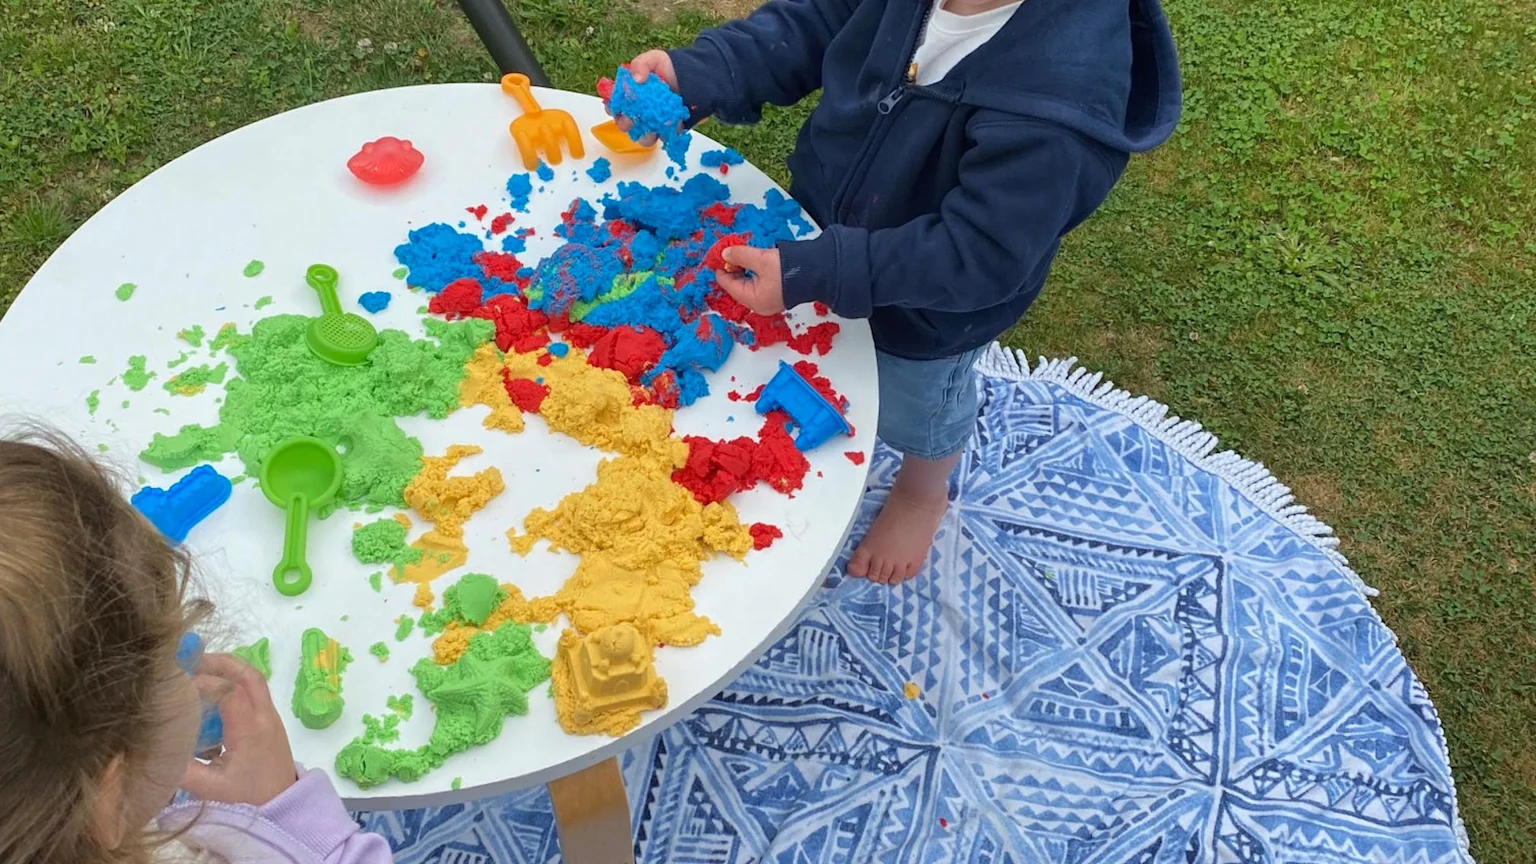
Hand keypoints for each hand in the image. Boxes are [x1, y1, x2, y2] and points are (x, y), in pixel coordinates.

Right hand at [180, 654, 296, 805]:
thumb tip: (154, 749)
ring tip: (198, 670)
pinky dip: (234, 684)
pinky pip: (255, 693)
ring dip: (229, 670)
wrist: (285, 808)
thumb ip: (182, 769)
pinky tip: (212, 694)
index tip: (178, 689)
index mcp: (251, 730)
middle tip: (190, 660)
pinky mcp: (270, 722)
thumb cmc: (249, 799)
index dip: (204, 684)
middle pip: (249, 675)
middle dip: (220, 663)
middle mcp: (265, 717)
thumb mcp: (211, 789)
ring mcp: (271, 718)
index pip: (230, 692)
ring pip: (255, 681)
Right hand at [612, 51, 679, 143]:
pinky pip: (664, 138)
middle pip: (625, 124)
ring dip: (644, 135)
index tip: (614, 106)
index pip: (615, 104)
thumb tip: (636, 80)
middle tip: (629, 119)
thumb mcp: (654, 59)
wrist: (696, 75)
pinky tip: (670, 124)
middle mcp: (640, 112)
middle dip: (625, 124)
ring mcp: (654, 122)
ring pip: (643, 137)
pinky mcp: (669, 129)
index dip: (612, 107)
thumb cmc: (670, 67)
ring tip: (649, 130)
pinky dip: (665, 134)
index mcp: (631, 96)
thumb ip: (640, 64)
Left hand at [714, 246, 785, 315]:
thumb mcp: (762, 259)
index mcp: (753, 300)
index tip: (720, 253)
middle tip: (733, 251)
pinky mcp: (775, 295)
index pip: (727, 284)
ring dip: (743, 269)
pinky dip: (753, 273)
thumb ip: (740, 255)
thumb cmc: (792, 271)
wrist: (816, 274)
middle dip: (733, 267)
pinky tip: (756, 262)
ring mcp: (768, 302)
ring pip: (747, 284)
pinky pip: (757, 284)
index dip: (721, 267)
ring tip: (745, 254)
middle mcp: (759, 305)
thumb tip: (725, 254)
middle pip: (736, 285)